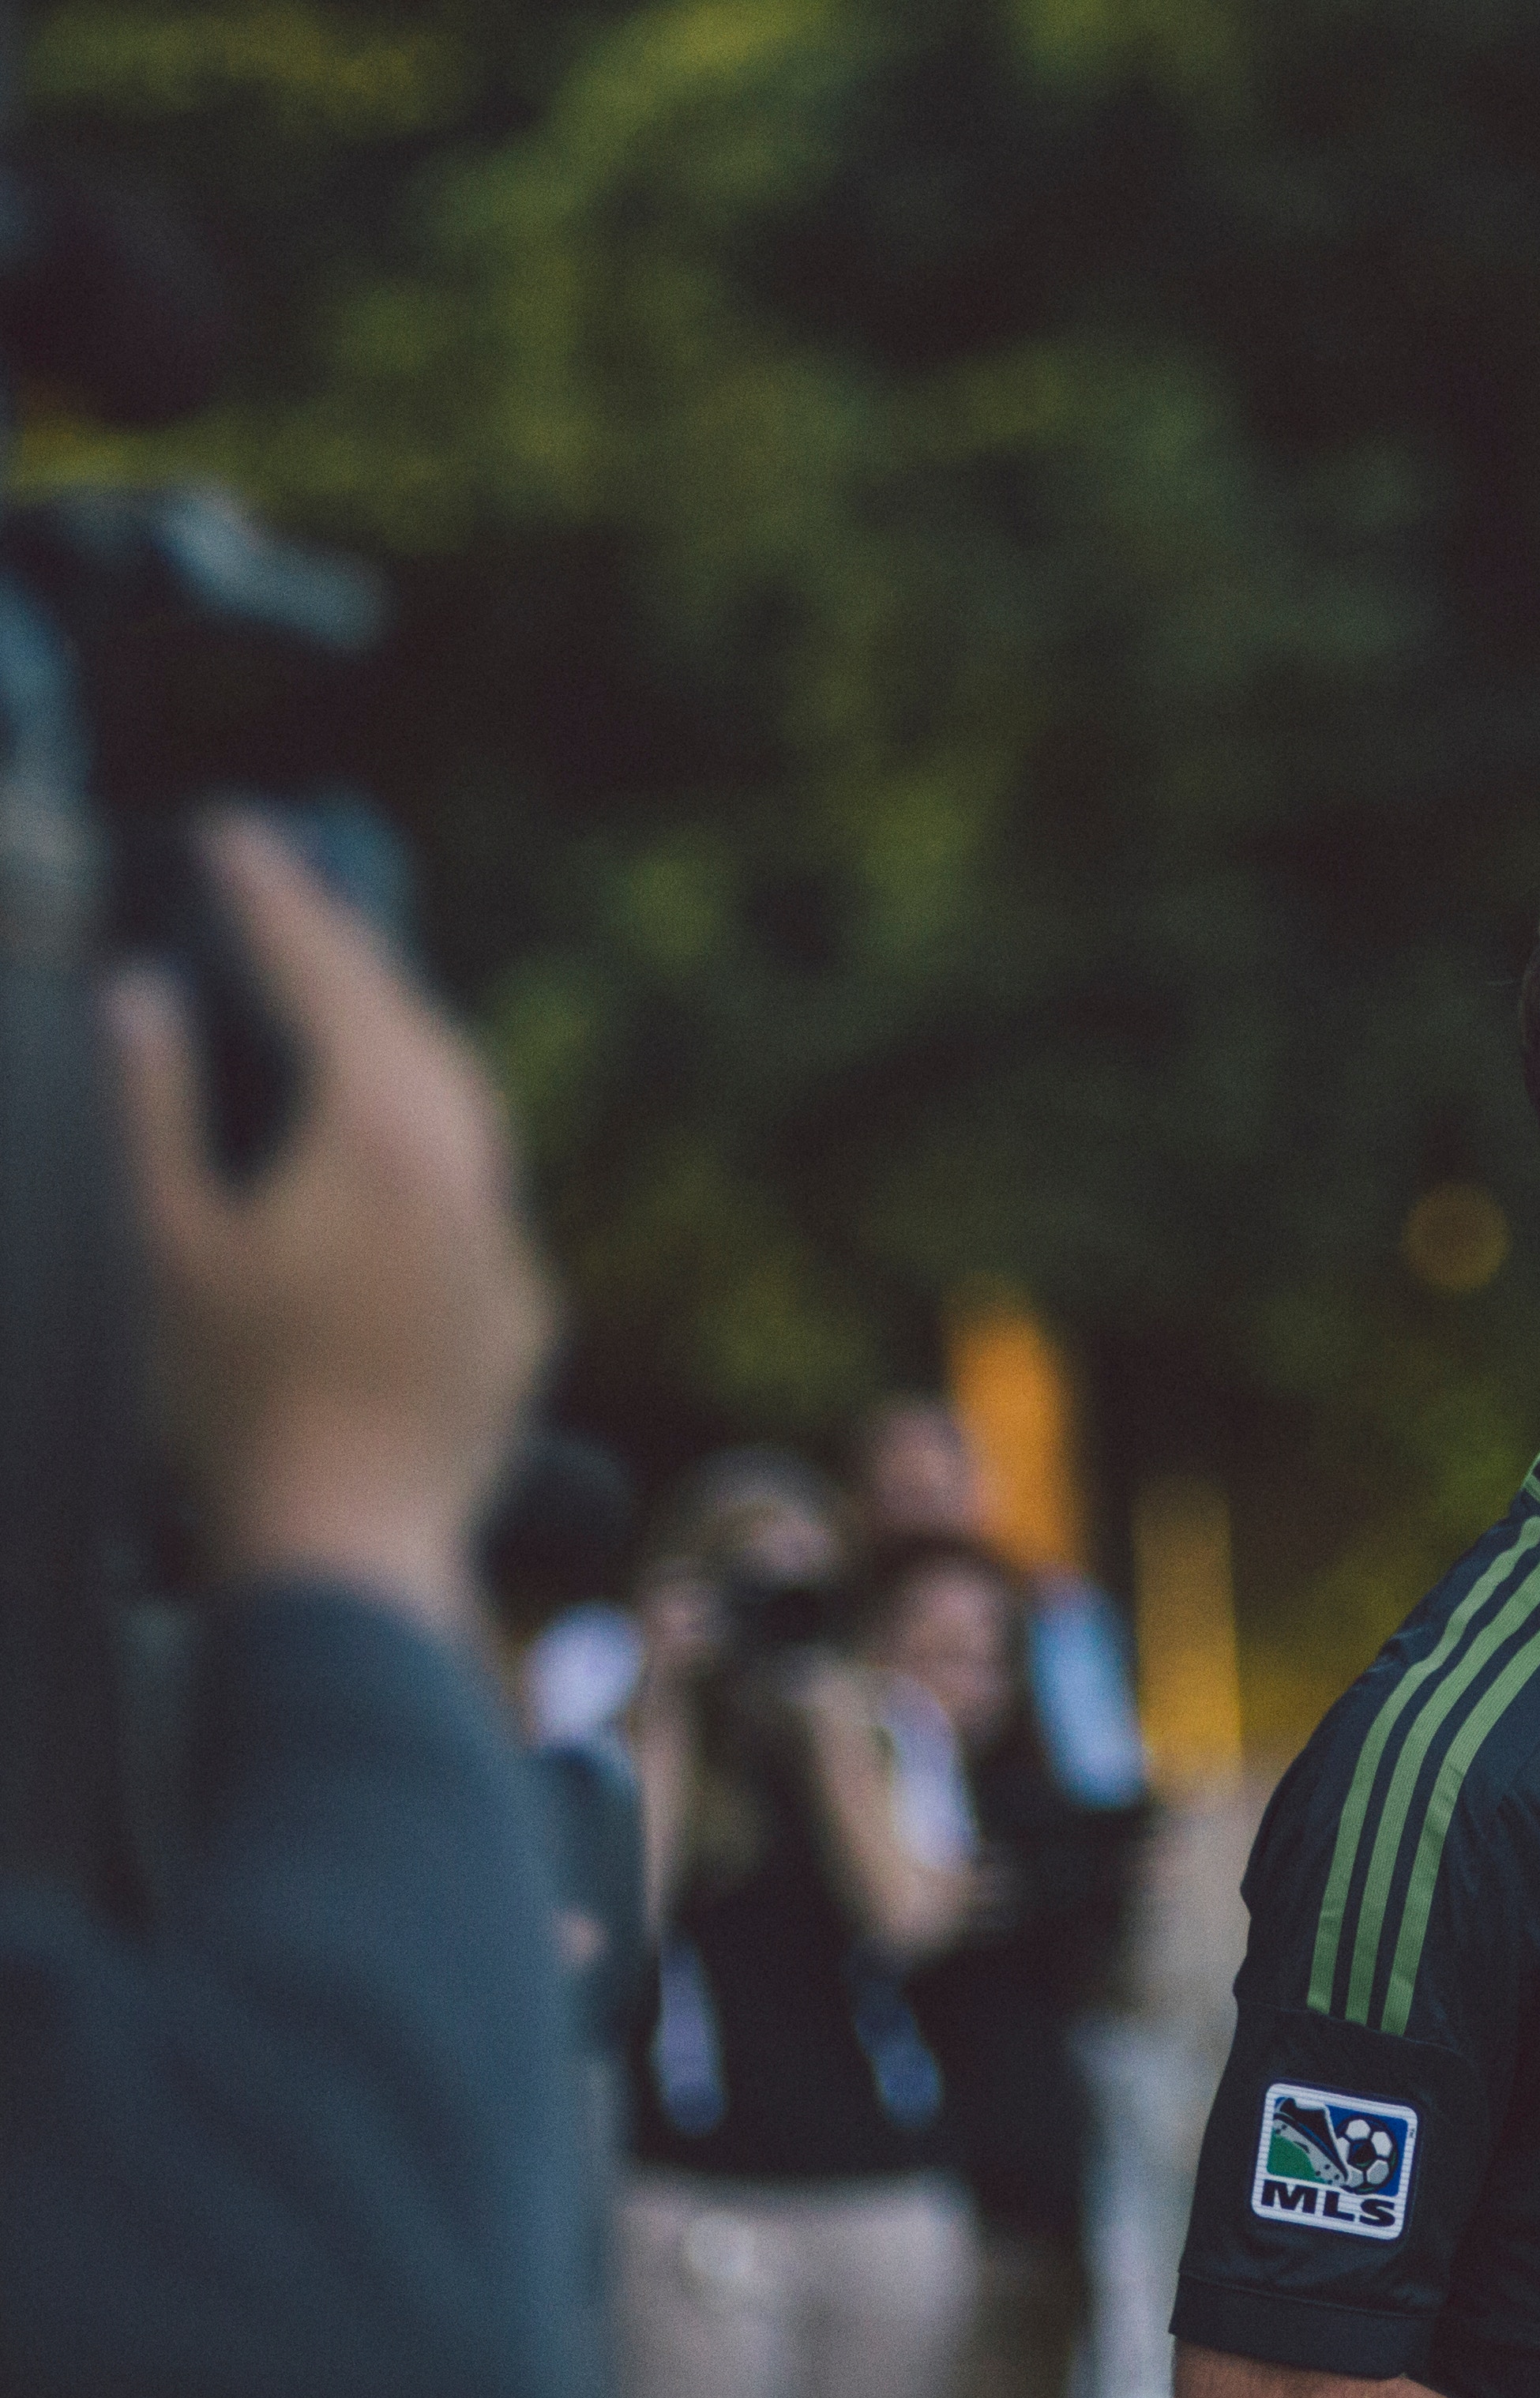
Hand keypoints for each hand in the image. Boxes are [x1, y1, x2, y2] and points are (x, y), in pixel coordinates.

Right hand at [106, 817, 550, 1630]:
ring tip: (342, 994)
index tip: (238, 832)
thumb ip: (151, 1108)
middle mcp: (470, 1174)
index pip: (327, 979)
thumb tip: (144, 997)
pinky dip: (434, 1144)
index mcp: (383, 1135)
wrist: (347, 1547)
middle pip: (414, 1026)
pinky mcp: (519, 1316)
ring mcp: (506, 1247)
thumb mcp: (161, 1245)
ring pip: (465, 1106)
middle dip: (349, 952)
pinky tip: (395, 1152)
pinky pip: (481, 1194)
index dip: (275, 899)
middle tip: (291, 889)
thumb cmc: (232, 1405)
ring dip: (403, 1041)